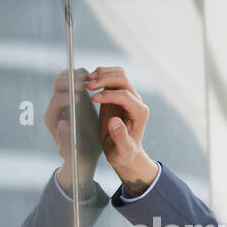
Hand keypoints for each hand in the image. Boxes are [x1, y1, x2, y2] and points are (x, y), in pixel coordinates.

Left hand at [43, 68, 101, 195]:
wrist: (81, 153)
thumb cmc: (78, 154)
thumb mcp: (72, 151)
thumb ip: (65, 139)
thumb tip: (62, 123)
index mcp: (52, 118)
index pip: (56, 100)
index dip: (67, 96)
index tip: (82, 95)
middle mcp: (54, 106)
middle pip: (57, 85)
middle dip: (71, 81)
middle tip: (86, 82)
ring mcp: (62, 100)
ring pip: (63, 79)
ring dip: (76, 76)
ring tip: (91, 77)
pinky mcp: (71, 97)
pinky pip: (72, 81)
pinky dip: (82, 77)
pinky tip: (95, 80)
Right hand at [85, 66, 157, 193]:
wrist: (123, 151)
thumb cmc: (122, 152)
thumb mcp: (122, 150)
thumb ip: (120, 137)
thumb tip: (114, 120)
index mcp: (139, 113)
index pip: (125, 96)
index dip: (109, 95)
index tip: (93, 99)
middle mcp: (136, 102)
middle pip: (123, 79)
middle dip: (105, 79)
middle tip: (87, 86)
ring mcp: (128, 96)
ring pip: (118, 74)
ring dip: (102, 74)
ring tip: (87, 83)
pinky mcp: (118, 93)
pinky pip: (111, 76)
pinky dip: (100, 75)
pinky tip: (88, 82)